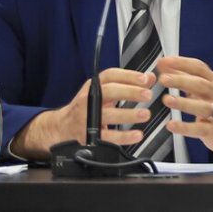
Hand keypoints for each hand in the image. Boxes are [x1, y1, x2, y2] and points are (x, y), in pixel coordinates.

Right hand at [12, 69, 155, 158]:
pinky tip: (136, 135)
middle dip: (130, 92)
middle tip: (147, 94)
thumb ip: (128, 84)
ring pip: (108, 115)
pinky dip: (124, 137)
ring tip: (145, 114)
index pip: (111, 75)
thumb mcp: (105, 91)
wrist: (62, 127)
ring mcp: (87, 118)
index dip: (129, 75)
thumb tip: (150, 78)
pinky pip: (107, 137)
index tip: (145, 79)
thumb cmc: (87, 107)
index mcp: (94, 87)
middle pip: (109, 92)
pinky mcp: (88, 136)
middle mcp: (89, 100)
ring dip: (129, 114)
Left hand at [157, 56, 212, 158]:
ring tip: (167, 99)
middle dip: (182, 81)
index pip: (199, 68)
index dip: (182, 63)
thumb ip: (184, 76)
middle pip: (201, 85)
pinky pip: (199, 129)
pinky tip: (171, 125)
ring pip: (202, 107)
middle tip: (163, 79)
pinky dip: (185, 127)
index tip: (164, 61)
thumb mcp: (205, 87)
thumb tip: (163, 65)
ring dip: (184, 103)